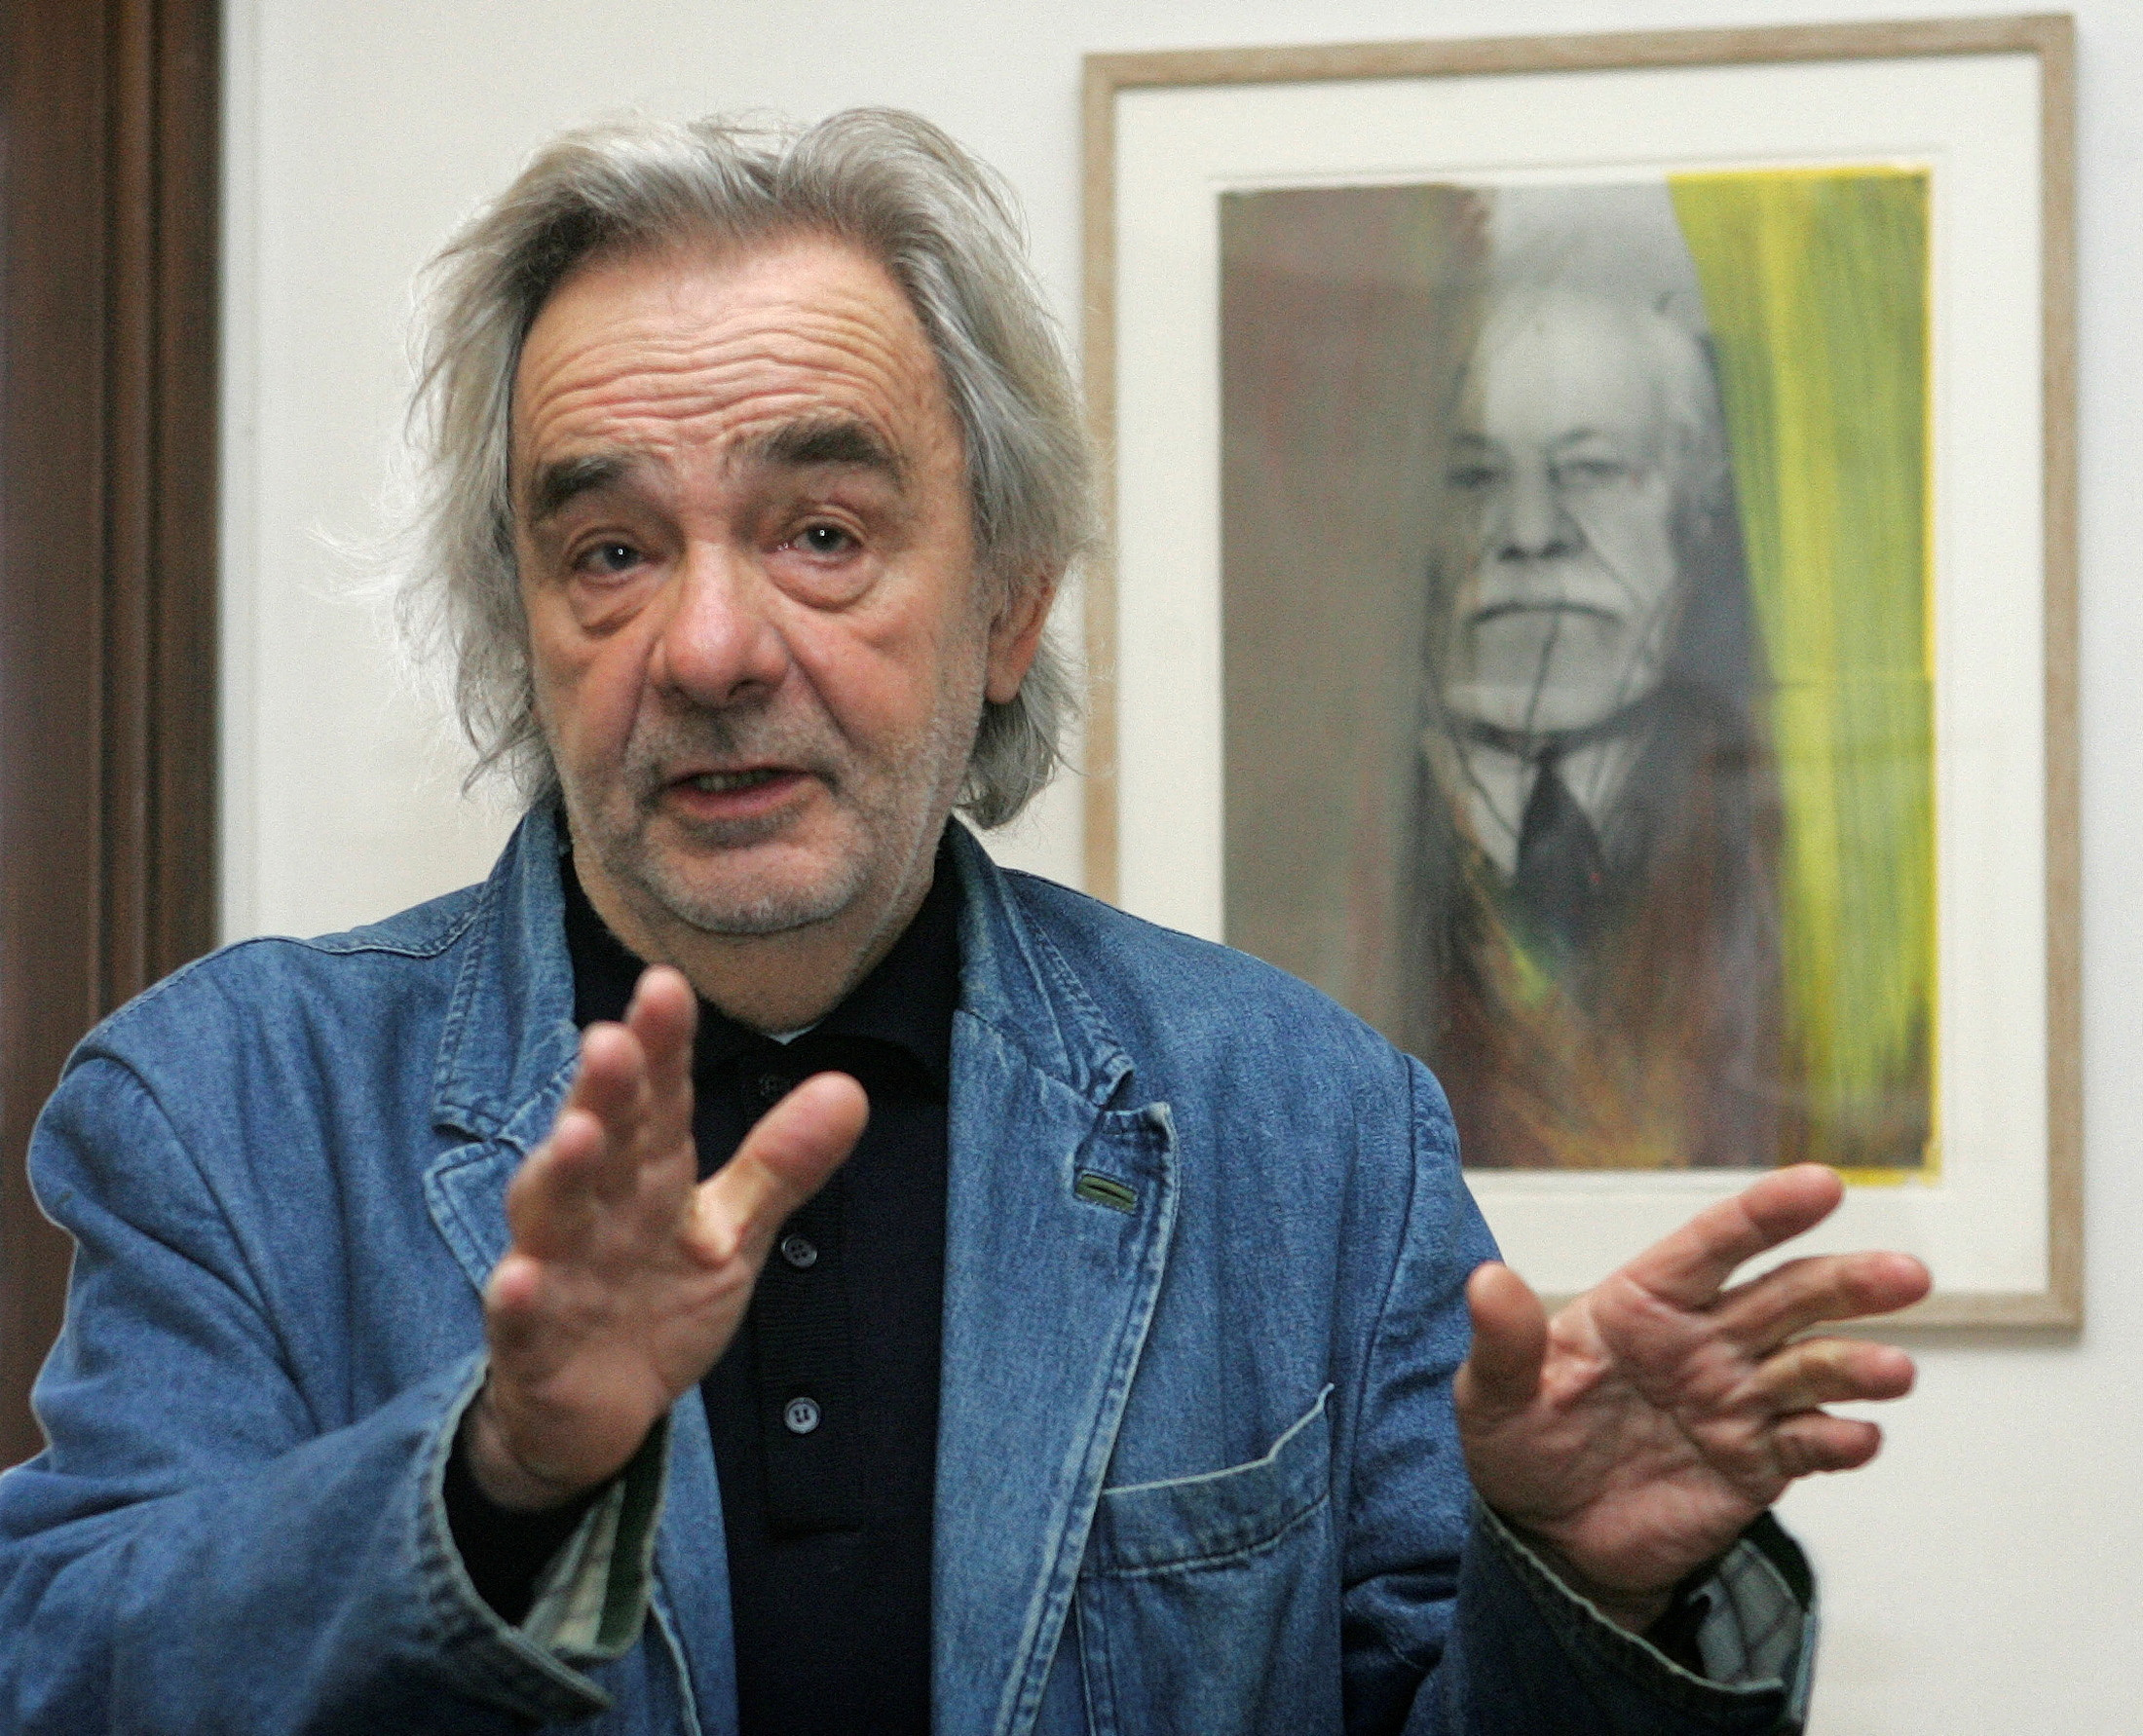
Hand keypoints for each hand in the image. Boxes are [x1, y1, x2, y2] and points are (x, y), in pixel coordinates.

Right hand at [465, 965, 865, 1509]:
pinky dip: (517, 1298)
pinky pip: (518, 1319)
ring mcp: (555, 1271)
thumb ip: (781, 1164)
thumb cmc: (655, 1301)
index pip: (658, 1100)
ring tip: (576, 1133)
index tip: (665, 985)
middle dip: (606, 1091)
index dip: (661, 1047)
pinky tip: (520, 1278)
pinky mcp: (530, 1344)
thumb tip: (850, 1087)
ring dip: (558, 1173)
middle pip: (601, 1140)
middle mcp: (595, 1208)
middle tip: (612, 1039)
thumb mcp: (731, 1233)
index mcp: (647, 1175)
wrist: (595, 1413)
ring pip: (550, 1214)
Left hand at [1455, 1163, 1930, 1629]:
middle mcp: (1704, 1340)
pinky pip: (1809, 1444)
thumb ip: (1504, 1342)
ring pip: (1813, 1367)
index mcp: (1643, 1303)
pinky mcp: (1757, 1464)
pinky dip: (1839, 1440)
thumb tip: (1487, 1280)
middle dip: (1847, 1281)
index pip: (1711, 1246)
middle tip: (1906, 1275)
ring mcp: (1737, 1400)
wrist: (1549, 1539)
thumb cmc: (1519, 1445)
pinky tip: (1856, 1439)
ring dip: (1858, 1366)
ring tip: (1893, 1373)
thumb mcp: (1492, 1395)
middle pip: (1786, 1297)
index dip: (1765, 1214)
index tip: (1823, 1184)